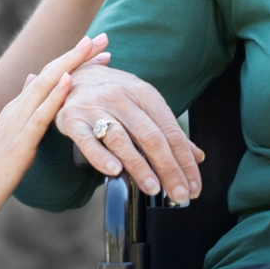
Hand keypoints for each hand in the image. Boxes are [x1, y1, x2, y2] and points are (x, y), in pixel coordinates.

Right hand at [0, 37, 108, 231]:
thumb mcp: (6, 138)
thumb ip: (20, 112)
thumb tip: (31, 81)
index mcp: (15, 111)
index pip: (47, 77)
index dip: (72, 61)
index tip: (95, 48)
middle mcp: (15, 111)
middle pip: (49, 74)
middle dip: (77, 54)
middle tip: (102, 38)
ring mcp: (15, 126)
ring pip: (45, 86)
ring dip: (69, 64)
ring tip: (89, 46)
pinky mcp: (17, 146)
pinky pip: (39, 117)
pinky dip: (54, 96)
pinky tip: (69, 82)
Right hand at [54, 62, 204, 203]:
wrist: (75, 74)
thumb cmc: (115, 94)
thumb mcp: (144, 103)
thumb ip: (168, 130)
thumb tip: (196, 156)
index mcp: (144, 93)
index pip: (170, 131)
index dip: (184, 161)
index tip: (193, 186)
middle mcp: (121, 98)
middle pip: (150, 136)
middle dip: (168, 168)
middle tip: (179, 194)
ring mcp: (96, 108)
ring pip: (121, 139)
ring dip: (139, 167)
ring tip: (153, 188)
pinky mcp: (73, 119)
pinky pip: (87, 140)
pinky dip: (101, 157)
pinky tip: (114, 171)